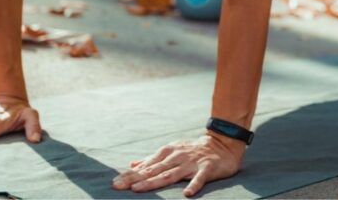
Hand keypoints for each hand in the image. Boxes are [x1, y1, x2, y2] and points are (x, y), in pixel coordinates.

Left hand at [112, 132, 245, 195]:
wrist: (222, 143)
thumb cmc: (194, 150)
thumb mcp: (172, 151)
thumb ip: (152, 160)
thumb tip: (132, 165)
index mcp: (168, 153)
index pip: (146, 166)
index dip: (130, 175)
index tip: (115, 182)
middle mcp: (177, 157)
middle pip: (154, 170)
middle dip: (135, 179)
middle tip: (118, 186)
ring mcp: (191, 162)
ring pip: (171, 174)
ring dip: (154, 182)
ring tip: (138, 190)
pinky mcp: (207, 168)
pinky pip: (200, 178)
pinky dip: (193, 185)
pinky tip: (187, 194)